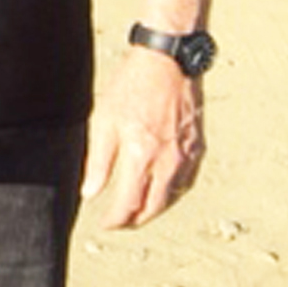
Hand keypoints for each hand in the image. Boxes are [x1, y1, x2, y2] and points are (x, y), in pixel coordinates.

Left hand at [81, 48, 204, 228]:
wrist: (166, 62)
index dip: (116, 220)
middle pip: (154, 207)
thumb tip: (89, 193)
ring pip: (172, 196)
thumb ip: (98, 161)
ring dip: (154, 208)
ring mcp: (187, 155)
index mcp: (141, 155)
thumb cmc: (130, 86)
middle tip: (120, 222)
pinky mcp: (197, 147)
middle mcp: (168, 161)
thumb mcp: (103, 121)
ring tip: (137, 209)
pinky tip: (161, 190)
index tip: (105, 224)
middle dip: (135, 220)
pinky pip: (186, 180)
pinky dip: (172, 192)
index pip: (129, 204)